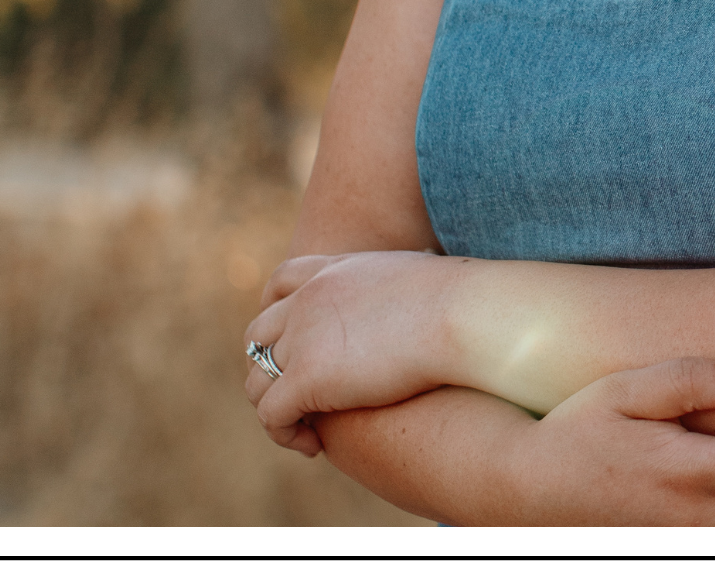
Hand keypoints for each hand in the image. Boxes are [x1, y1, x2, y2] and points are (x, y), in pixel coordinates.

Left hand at [243, 250, 450, 453]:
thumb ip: (400, 288)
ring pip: (257, 381)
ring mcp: (302, 336)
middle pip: (258, 335)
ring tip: (308, 429)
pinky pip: (271, 415)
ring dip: (275, 408)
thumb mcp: (419, 278)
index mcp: (334, 270)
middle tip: (300, 397)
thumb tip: (427, 285)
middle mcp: (308, 298)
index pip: (280, 282)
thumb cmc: (458, 300)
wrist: (457, 314)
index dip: (274, 313)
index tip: (290, 342)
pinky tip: (315, 445)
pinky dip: (284, 434)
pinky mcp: (305, 377)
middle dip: (269, 368)